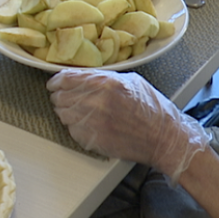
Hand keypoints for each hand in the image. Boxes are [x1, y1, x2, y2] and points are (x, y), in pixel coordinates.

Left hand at [47, 68, 207, 181]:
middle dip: (60, 96)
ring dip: (66, 111)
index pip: (67, 79)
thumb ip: (105, 77)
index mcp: (107, 83)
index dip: (57, 80)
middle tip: (63, 97)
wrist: (164, 138)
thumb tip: (82, 76)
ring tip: (77, 111)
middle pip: (61, 97)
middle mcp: (97, 102)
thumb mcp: (131, 81)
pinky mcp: (93, 140)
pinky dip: (75, 126)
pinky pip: (72, 130)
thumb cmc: (152, 109)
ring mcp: (93, 123)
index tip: (54, 82)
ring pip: (63, 114)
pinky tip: (86, 124)